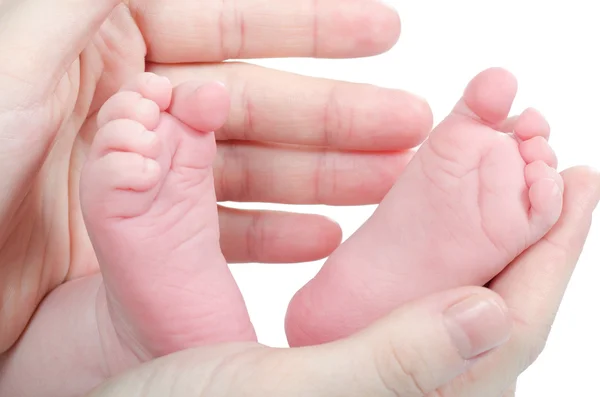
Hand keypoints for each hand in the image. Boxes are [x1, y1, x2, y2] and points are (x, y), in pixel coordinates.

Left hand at [0, 0, 430, 352]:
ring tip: (388, 184)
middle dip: (339, 113)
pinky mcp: (145, 234)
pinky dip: (275, 233)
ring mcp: (144, 173)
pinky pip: (224, 228)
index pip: (232, 23)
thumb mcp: (21, 56)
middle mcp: (133, 104)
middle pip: (258, 102)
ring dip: (323, 177)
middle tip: (410, 128)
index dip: (314, 26)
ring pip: (252, 169)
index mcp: (107, 46)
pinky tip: (323, 235)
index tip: (384, 31)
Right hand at [86, 166, 599, 395]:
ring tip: (495, 183)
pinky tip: (421, 228)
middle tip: (546, 168)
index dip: (552, 254)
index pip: (509, 326)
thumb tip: (491, 310)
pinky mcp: (345, 367)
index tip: (577, 182)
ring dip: (481, 240)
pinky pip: (411, 304)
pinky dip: (429, 257)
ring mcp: (377, 384)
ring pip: (454, 302)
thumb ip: (394, 363)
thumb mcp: (287, 394)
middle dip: (529, 238)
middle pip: (493, 309)